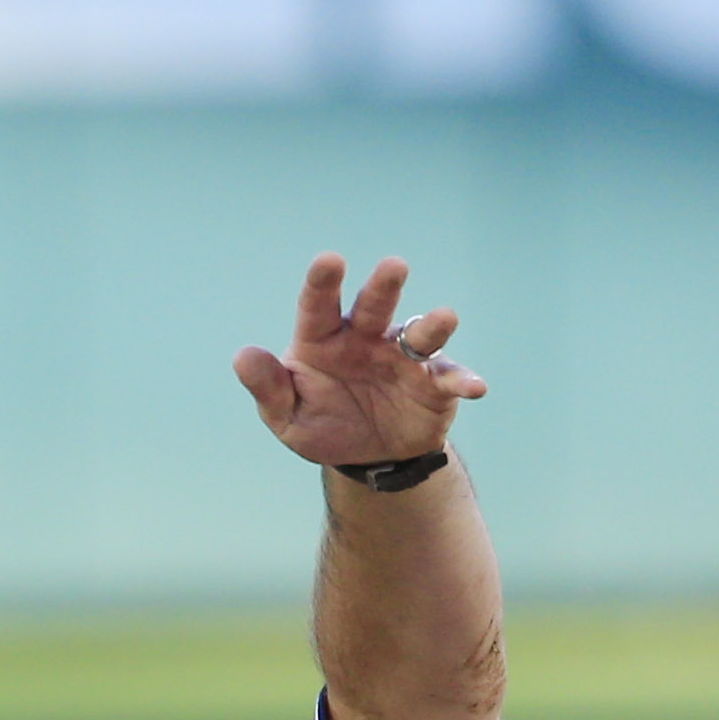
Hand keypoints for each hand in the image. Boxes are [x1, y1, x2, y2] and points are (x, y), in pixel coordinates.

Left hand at [233, 252, 485, 468]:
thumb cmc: (322, 424)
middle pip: (375, 306)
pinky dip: (462, 381)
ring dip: (432, 326)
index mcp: (325, 338)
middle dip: (385, 287)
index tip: (330, 261)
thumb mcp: (286, 416)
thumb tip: (244, 357)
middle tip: (394, 267)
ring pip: (418, 336)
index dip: (324, 283)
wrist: (366, 458)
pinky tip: (475, 387)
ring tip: (446, 319)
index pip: (320, 305)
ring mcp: (402, 359)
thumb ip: (268, 387)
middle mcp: (366, 338)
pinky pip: (449, 379)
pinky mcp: (432, 386)